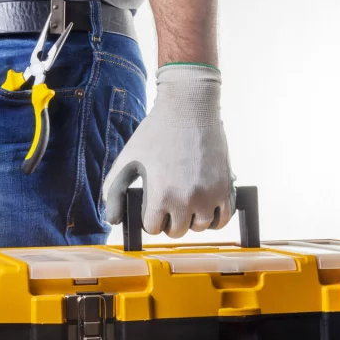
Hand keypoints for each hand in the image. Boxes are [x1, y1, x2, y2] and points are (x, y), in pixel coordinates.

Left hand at [103, 64, 234, 237]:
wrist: (190, 108)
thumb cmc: (156, 132)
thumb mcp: (127, 159)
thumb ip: (114, 191)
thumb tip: (113, 219)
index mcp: (161, 195)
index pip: (153, 229)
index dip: (149, 219)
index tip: (151, 208)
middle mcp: (186, 199)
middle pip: (176, 231)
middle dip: (168, 221)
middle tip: (167, 206)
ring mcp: (209, 195)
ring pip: (199, 228)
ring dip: (190, 220)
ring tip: (184, 205)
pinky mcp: (226, 187)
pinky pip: (223, 219)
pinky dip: (213, 219)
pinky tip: (204, 209)